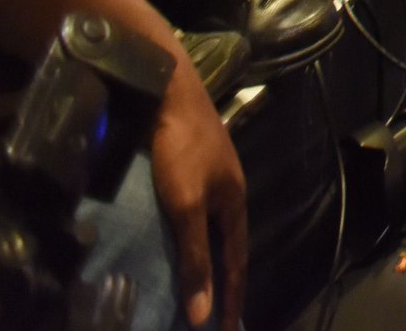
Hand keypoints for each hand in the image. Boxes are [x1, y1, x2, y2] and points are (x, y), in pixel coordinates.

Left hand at [150, 50, 248, 329]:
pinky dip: (196, 239)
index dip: (233, 297)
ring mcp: (212, 178)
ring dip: (210, 260)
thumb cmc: (181, 151)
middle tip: (218, 314)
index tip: (229, 329)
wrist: (170, 97)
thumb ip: (195, 258)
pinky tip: (183, 242)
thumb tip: (203, 312)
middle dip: (226, 281)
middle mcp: (228, 192)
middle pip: (230, 246)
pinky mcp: (194, 169)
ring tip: (202, 287)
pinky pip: (199, 217)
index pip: (236, 262)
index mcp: (234, 203)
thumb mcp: (185, 208)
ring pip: (214, 230)